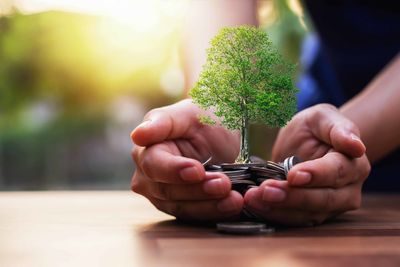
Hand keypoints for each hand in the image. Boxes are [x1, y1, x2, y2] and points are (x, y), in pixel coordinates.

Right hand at [131, 99, 242, 220]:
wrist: (223, 133)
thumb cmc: (202, 119)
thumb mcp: (188, 113)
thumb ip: (163, 122)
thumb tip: (138, 135)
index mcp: (145, 151)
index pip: (154, 165)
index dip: (174, 170)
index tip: (197, 170)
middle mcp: (148, 178)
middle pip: (168, 191)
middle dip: (198, 189)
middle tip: (224, 184)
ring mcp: (163, 197)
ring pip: (182, 208)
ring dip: (209, 205)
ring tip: (234, 199)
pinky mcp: (183, 209)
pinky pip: (196, 216)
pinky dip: (216, 211)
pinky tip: (233, 205)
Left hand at [244, 104, 370, 225]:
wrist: (304, 143)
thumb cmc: (315, 128)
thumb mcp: (322, 118)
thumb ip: (338, 129)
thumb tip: (357, 146)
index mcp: (353, 164)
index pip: (336, 172)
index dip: (316, 175)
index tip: (294, 175)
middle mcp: (347, 190)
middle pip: (323, 199)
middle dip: (293, 196)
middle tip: (266, 190)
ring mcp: (330, 207)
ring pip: (307, 214)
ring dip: (279, 208)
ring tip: (254, 198)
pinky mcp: (310, 215)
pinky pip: (293, 219)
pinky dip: (273, 214)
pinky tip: (255, 204)